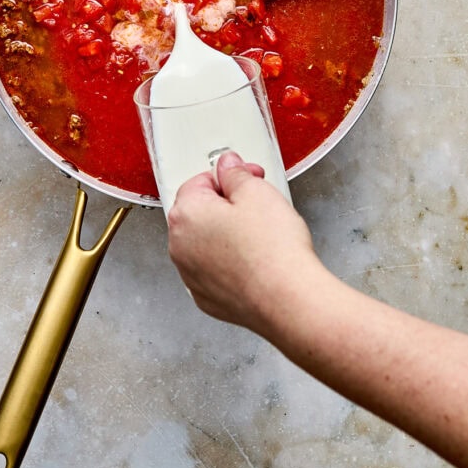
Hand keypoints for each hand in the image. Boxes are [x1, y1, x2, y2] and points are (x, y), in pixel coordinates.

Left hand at [167, 150, 316, 334]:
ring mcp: (191, 276)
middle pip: (200, 212)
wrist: (288, 300)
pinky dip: (230, 263)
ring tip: (261, 236)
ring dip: (227, 235)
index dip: (229, 177)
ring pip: (206, 243)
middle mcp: (180, 247)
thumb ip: (236, 173)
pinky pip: (215, 270)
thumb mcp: (257, 192)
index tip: (250, 179)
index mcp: (186, 215)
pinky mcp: (207, 298)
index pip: (200, 181)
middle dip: (227, 205)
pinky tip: (255, 260)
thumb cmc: (272, 251)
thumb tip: (228, 167)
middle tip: (259, 205)